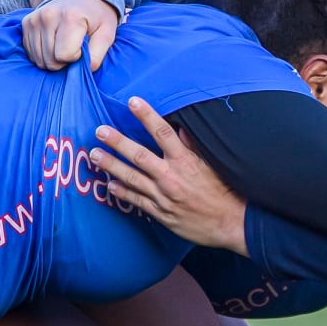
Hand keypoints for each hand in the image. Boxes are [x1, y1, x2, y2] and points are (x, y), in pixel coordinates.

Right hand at [22, 0, 119, 71]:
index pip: (64, 56)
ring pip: (39, 59)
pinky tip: (53, 44)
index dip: (76, 57)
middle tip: (73, 47)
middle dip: (63, 61)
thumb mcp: (107, 33)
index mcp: (70, 17)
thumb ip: (98, 54)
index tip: (82, 47)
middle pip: (50, 60)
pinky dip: (43, 54)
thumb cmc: (97, 16)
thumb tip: (86, 70)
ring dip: (52, 59)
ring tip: (63, 45)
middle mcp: (48, 16)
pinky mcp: (27, 22)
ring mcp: (34, 19)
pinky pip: (31, 53)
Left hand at [88, 98, 247, 252]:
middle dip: (117, 142)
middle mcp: (171, 177)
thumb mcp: (214, 165)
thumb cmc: (226, 192)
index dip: (146, 115)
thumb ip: (194, 146)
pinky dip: (122, 192)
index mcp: (186, 161)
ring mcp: (163, 196)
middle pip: (139, 155)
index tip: (132, 101)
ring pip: (132, 178)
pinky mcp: (161, 213)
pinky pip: (136, 201)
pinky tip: (109, 185)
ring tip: (94, 154)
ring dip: (111, 165)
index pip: (163, 132)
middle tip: (99, 131)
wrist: (231, 224)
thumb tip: (181, 128)